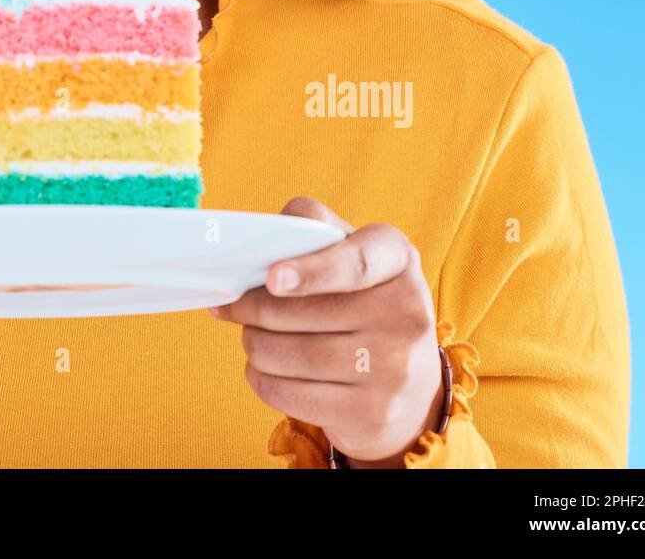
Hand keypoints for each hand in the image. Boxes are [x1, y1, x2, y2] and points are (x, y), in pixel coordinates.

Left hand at [211, 196, 443, 467]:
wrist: (411, 388)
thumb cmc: (363, 302)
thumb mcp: (354, 254)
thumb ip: (315, 230)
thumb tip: (264, 234)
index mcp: (398, 260)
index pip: (356, 263)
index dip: (310, 271)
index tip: (271, 278)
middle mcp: (405, 315)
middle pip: (301, 312)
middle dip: (251, 307)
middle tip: (232, 304)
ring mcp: (393, 370)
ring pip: (286, 354)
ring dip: (253, 343)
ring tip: (253, 335)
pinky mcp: (370, 414)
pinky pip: (287, 393)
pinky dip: (261, 377)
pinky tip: (266, 368)